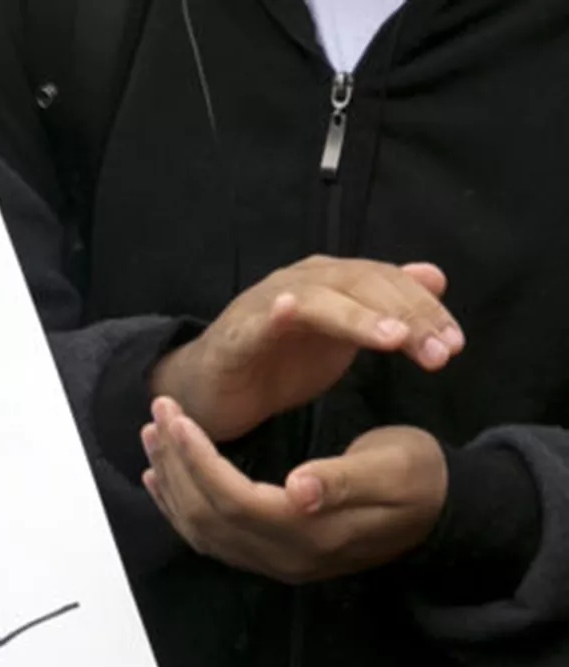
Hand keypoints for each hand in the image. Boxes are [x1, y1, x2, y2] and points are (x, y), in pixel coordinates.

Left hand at [142, 398, 447, 584]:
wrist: (442, 511)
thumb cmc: (420, 477)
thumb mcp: (393, 467)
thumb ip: (344, 480)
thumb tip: (298, 489)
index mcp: (310, 534)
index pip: (232, 499)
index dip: (197, 459)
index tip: (176, 415)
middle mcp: (284, 557)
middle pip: (207, 516)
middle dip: (175, 464)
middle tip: (158, 412)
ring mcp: (275, 562)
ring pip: (202, 529)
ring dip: (171, 483)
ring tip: (153, 435)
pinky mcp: (272, 556)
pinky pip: (212, 538)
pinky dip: (180, 507)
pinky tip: (162, 478)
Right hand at [152, 257, 459, 443]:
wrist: (211, 391)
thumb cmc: (275, 363)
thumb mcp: (342, 337)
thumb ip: (385, 309)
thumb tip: (435, 276)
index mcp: (332, 282)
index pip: (389, 281)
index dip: (425, 309)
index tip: (454, 344)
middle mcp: (302, 281)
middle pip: (362, 284)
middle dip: (406, 316)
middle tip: (439, 352)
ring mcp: (267, 303)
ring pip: (321, 299)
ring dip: (360, 317)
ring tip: (393, 339)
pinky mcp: (237, 333)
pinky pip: (260, 319)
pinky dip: (276, 310)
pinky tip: (290, 311)